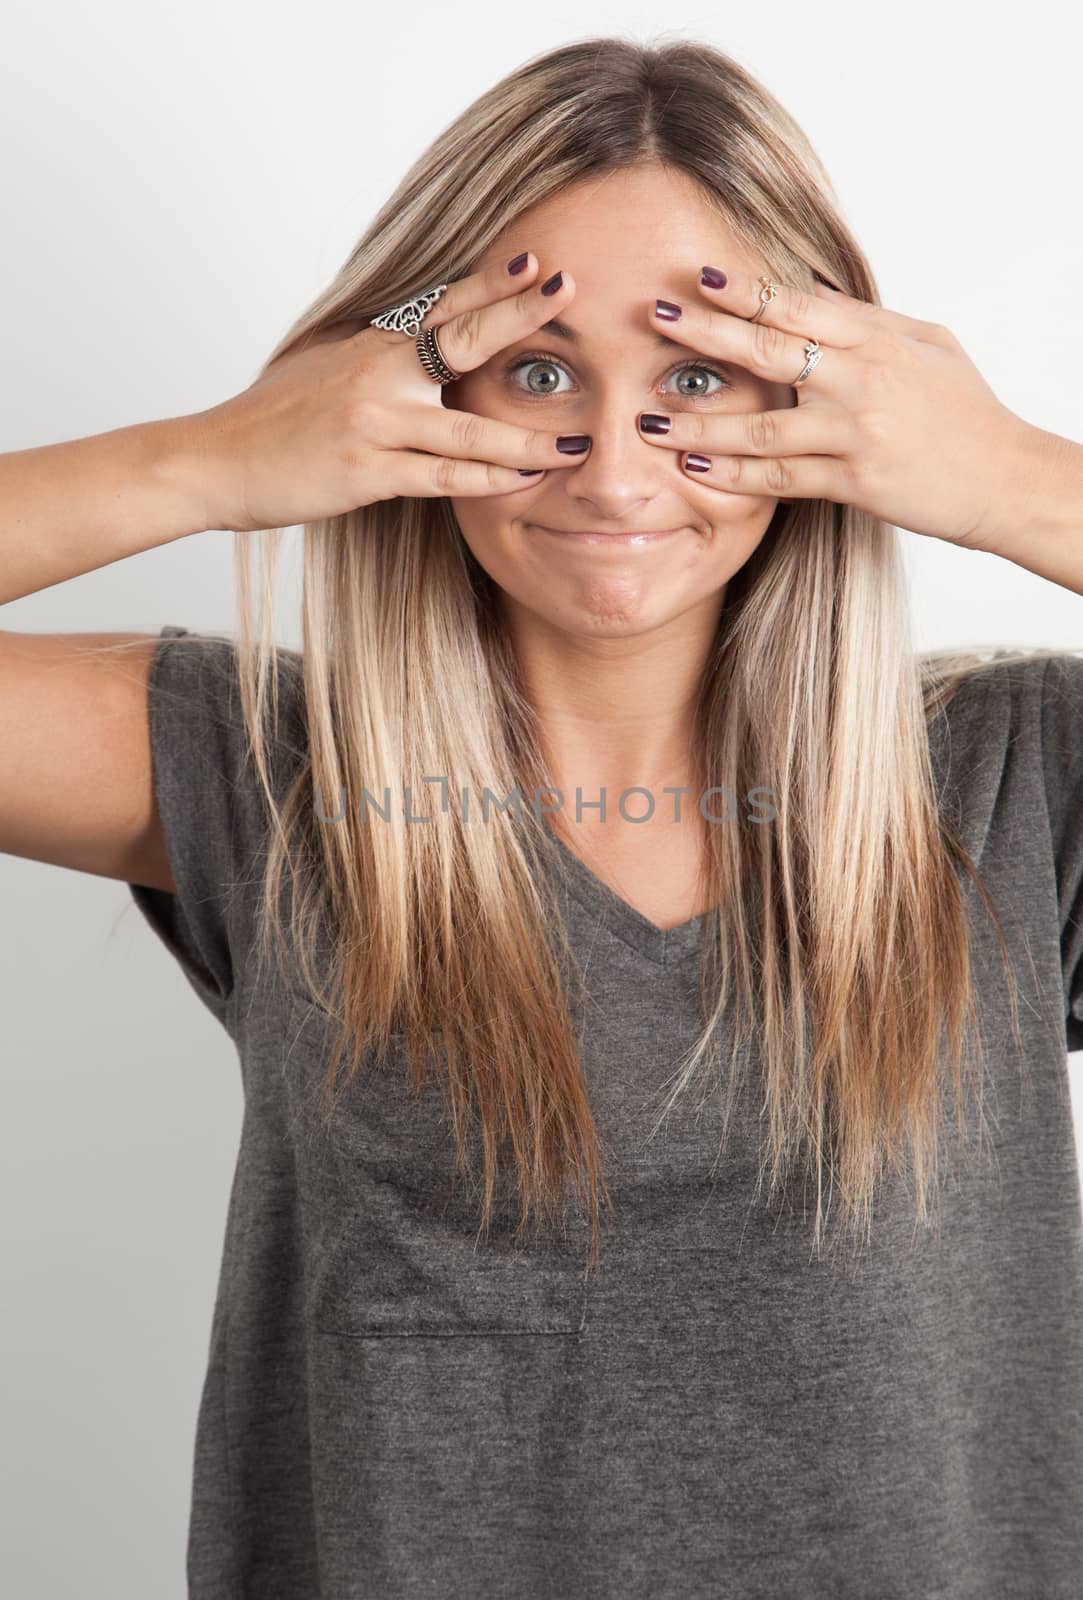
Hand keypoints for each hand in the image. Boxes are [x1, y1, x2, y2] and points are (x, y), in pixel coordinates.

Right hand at [190, 254, 586, 533]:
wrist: (215, 461)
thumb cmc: (270, 422)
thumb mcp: (321, 367)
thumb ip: (373, 355)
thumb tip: (416, 341)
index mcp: (370, 345)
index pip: (443, 305)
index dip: (491, 282)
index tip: (536, 262)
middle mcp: (377, 374)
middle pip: (463, 339)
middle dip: (520, 318)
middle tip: (570, 294)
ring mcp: (374, 423)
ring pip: (468, 429)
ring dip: (528, 439)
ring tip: (578, 444)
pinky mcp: (367, 471)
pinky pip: (442, 477)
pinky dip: (487, 480)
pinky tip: (523, 480)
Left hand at [635, 266, 1033, 551]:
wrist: (1004, 478)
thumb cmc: (966, 411)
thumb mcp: (927, 345)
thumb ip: (867, 321)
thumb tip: (812, 292)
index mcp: (876, 339)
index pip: (798, 305)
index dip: (745, 290)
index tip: (699, 277)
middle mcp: (861, 380)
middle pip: (768, 351)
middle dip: (704, 333)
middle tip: (654, 317)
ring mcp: (854, 433)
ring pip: (761, 427)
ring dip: (699, 424)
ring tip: (649, 420)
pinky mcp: (853, 482)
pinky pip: (780, 478)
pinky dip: (734, 475)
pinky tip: (694, 469)